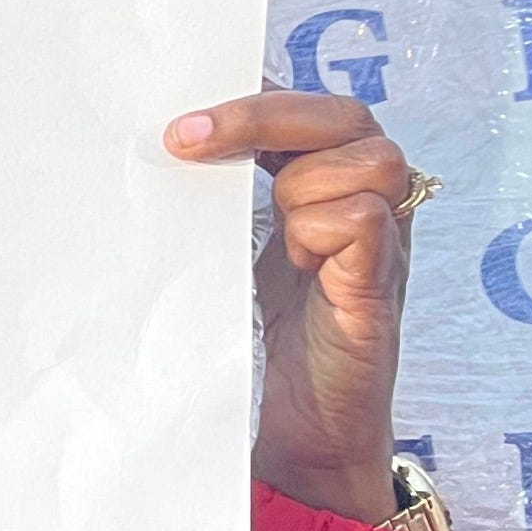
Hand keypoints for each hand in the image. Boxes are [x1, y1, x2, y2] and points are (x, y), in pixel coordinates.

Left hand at [165, 91, 412, 523]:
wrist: (296, 433)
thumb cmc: (258, 341)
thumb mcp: (227, 251)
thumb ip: (212, 198)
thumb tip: (149, 147)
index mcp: (322, 185)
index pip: (306, 105)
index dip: (252, 97)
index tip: (179, 118)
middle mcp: (364, 203)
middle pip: (346, 114)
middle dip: (263, 115)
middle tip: (186, 138)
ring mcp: (382, 243)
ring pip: (373, 159)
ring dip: (303, 179)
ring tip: (272, 226)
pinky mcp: (380, 286)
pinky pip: (370, 221)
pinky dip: (325, 226)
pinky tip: (299, 261)